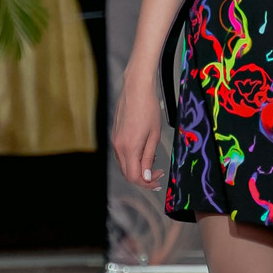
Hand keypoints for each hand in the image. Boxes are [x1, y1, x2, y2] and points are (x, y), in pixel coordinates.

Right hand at [112, 67, 163, 190]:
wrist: (136, 89)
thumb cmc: (149, 109)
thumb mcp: (154, 135)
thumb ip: (148, 157)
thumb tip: (147, 176)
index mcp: (129, 148)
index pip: (133, 176)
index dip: (147, 183)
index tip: (158, 180)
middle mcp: (118, 146)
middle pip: (127, 173)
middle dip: (143, 178)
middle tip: (158, 173)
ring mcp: (115, 141)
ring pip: (124, 164)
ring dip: (137, 168)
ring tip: (152, 161)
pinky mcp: (114, 135)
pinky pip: (121, 154)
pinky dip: (132, 159)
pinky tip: (143, 151)